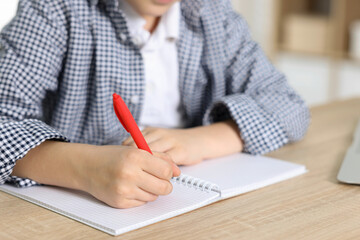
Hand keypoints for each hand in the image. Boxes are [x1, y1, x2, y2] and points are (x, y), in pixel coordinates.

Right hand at [79, 145, 180, 208]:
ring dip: (152, 190)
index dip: (169, 172)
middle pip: (164, 187)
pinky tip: (131, 187)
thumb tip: (178, 171)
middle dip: (164, 184)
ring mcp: (124, 189)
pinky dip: (140, 196)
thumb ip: (161, 157)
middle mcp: (130, 173)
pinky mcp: (119, 202)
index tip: (165, 170)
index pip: (166, 171)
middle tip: (158, 179)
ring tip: (140, 180)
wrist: (88, 166)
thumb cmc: (114, 156)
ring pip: (154, 196)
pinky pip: (141, 203)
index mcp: (136, 156)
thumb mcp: (137, 149)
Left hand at [122, 121, 242, 165]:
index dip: (126, 155)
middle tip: (129, 174)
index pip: (132, 141)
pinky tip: (157, 178)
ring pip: (153, 155)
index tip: (122, 165)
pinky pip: (166, 163)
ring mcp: (170, 142)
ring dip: (146, 168)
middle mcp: (159, 134)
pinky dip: (160, 171)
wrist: (199, 140)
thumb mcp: (157, 140)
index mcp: (151, 130)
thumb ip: (142, 146)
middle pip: (140, 148)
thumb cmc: (175, 143)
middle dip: (133, 163)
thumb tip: (123, 155)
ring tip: (142, 177)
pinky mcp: (180, 151)